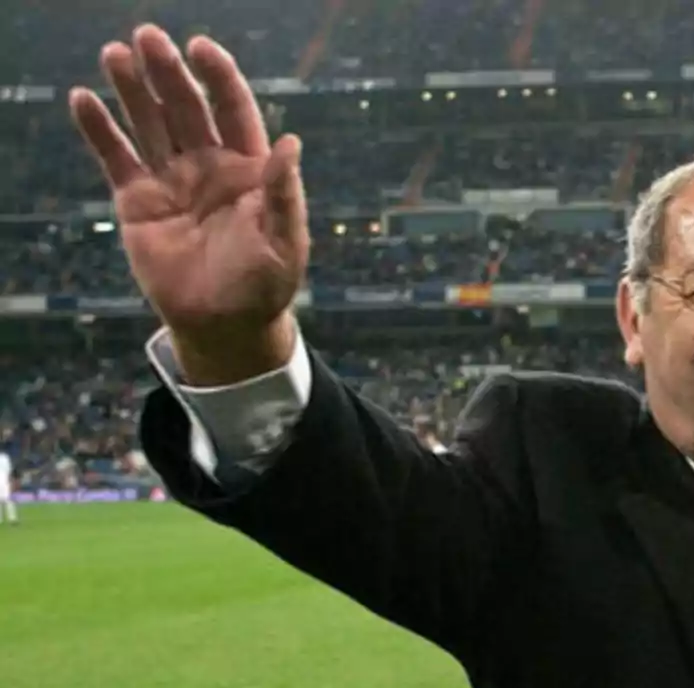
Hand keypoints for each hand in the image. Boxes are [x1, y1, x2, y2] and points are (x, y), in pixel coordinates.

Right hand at [68, 25, 308, 384]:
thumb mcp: (284, 242)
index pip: (233, 110)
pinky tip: (83, 100)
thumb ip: (284, 194)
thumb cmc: (265, 285)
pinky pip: (116, 158)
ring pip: (149, 124)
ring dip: (132, 90)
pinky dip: (99, 130)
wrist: (226, 325)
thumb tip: (291, 144)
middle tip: (148, 37)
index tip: (201, 48)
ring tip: (115, 54)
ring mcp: (172, 181)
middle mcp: (209, 165)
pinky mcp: (138, 202)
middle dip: (168, 73)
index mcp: (249, 168)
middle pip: (186, 108)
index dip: (219, 78)